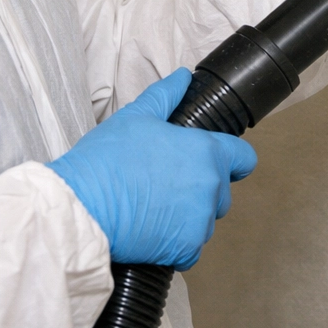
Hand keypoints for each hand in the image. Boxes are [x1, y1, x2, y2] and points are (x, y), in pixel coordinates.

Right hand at [47, 70, 256, 269]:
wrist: (82, 206)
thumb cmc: (108, 158)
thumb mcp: (136, 116)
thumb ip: (166, 95)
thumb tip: (183, 77)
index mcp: (206, 152)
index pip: (244, 159)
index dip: (232, 159)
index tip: (215, 163)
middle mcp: (211, 188)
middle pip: (222, 192)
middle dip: (202, 189)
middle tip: (166, 185)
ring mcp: (200, 222)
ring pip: (206, 221)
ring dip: (188, 217)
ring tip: (153, 207)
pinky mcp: (186, 250)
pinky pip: (191, 248)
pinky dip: (175, 243)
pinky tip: (151, 230)